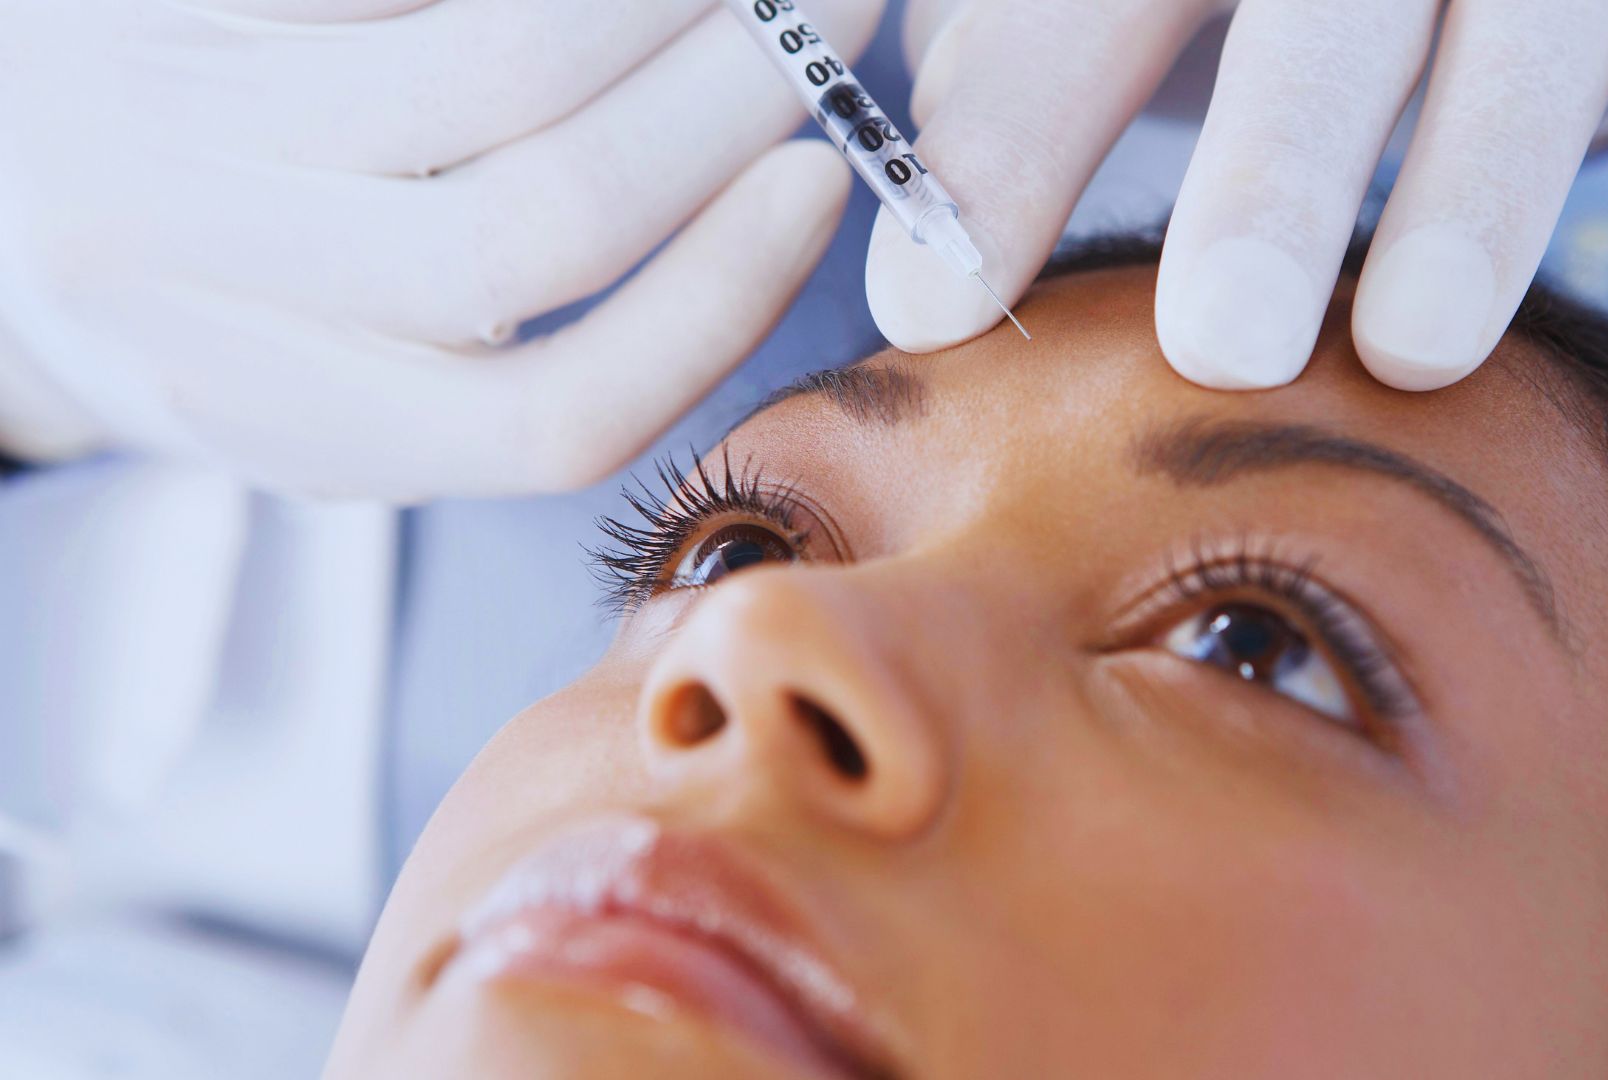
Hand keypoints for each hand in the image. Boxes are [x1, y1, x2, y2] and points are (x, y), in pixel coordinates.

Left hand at [0, 0, 880, 499]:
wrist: (1, 185)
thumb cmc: (204, 285)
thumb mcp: (346, 378)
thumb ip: (525, 346)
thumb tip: (751, 196)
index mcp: (316, 435)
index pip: (559, 415)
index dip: (720, 296)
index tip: (825, 180)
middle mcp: (233, 309)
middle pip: (537, 230)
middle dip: (725, 113)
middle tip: (832, 22)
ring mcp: (188, 147)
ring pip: (487, 77)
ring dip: (655, 14)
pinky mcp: (174, 22)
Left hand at [870, 0, 1607, 389]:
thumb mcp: (1119, 7)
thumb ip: (1021, 91)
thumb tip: (912, 288)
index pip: (1077, 13)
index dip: (1008, 146)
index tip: (930, 312)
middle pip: (1306, 24)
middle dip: (1267, 177)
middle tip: (1223, 349)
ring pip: (1512, 18)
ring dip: (1477, 178)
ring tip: (1418, 346)